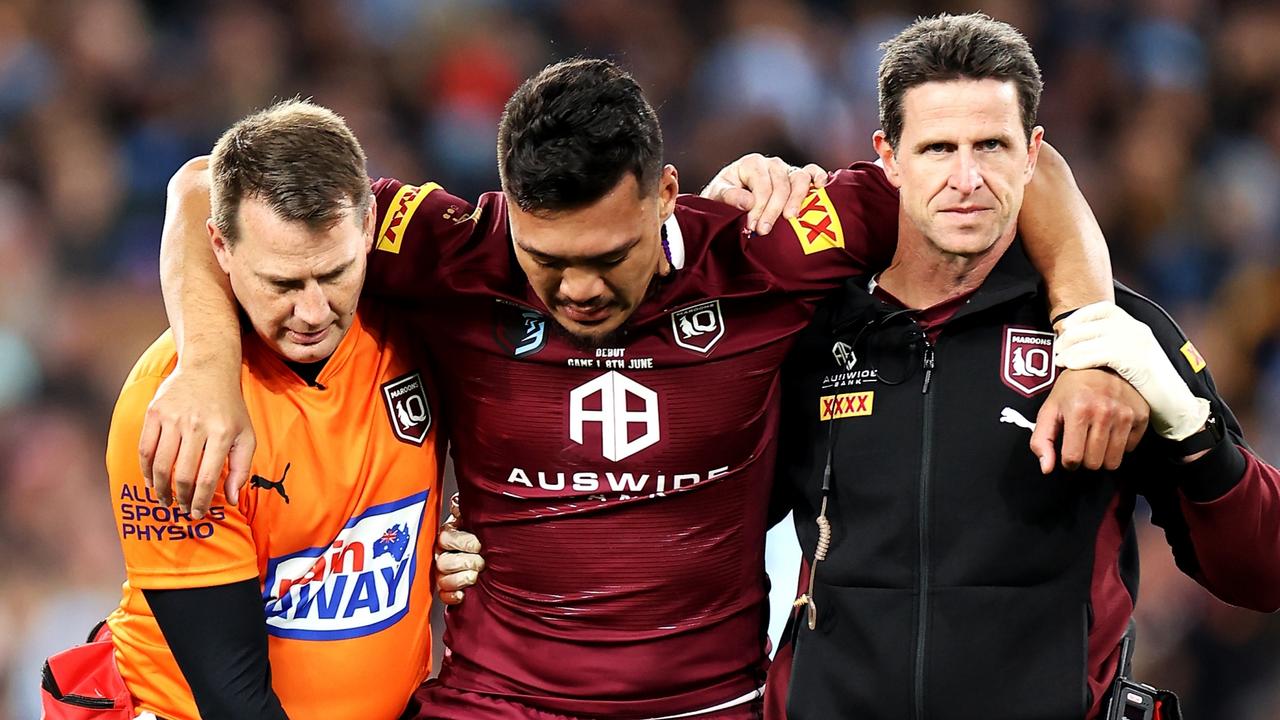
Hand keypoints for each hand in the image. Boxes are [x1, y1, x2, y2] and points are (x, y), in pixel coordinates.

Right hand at [138, 361, 254, 517]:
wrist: (208, 369)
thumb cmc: (230, 409)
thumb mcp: (246, 435)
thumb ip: (241, 468)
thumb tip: (231, 499)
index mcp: (222, 433)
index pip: (207, 478)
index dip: (200, 501)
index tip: (197, 513)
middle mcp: (197, 425)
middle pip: (182, 474)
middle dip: (181, 499)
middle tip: (182, 509)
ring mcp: (173, 417)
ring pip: (160, 465)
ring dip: (161, 489)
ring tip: (165, 500)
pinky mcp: (155, 412)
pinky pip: (145, 448)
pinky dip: (146, 470)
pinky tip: (152, 482)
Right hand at [435, 494, 483, 604]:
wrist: (505, 558)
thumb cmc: (491, 535)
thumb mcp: (481, 519)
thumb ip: (466, 508)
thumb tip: (458, 503)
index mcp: (451, 533)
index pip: (446, 537)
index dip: (462, 542)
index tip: (478, 545)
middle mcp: (444, 553)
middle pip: (443, 560)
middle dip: (466, 562)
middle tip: (481, 562)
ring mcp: (444, 573)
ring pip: (441, 579)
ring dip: (462, 578)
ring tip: (476, 576)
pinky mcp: (449, 590)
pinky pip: (443, 596)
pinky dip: (454, 596)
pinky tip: (465, 593)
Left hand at [700, 153, 827, 234]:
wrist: (729, 197)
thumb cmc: (725, 195)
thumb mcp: (718, 195)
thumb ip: (729, 196)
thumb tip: (748, 202)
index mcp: (751, 164)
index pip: (761, 186)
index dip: (758, 208)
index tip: (753, 226)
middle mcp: (771, 164)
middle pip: (780, 186)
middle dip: (773, 210)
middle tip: (764, 230)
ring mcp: (786, 169)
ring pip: (799, 179)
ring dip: (796, 200)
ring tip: (790, 218)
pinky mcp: (797, 177)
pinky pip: (812, 172)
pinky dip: (818, 177)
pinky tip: (819, 188)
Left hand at [1030, 368, 1148, 472]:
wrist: (1103, 364)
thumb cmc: (1072, 390)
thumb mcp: (1049, 410)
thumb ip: (1041, 440)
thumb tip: (1046, 468)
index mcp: (1078, 411)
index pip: (1073, 458)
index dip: (1068, 461)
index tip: (1069, 452)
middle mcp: (1104, 413)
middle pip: (1094, 463)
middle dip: (1085, 459)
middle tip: (1083, 443)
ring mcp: (1125, 415)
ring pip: (1113, 462)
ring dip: (1102, 456)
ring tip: (1096, 439)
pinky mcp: (1141, 417)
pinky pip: (1129, 450)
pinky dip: (1119, 446)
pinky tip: (1112, 430)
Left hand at [1055, 301, 1209, 439]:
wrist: (1176, 403)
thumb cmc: (1147, 386)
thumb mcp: (1131, 357)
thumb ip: (1110, 346)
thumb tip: (1078, 343)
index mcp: (1135, 325)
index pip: (1103, 308)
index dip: (1080, 316)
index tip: (1065, 327)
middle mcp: (1135, 329)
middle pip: (1091, 324)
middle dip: (1069, 336)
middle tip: (1057, 349)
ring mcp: (1136, 342)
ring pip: (1090, 338)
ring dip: (1069, 349)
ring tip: (1059, 360)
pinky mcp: (1135, 359)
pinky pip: (1099, 354)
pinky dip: (1080, 358)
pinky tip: (1070, 366)